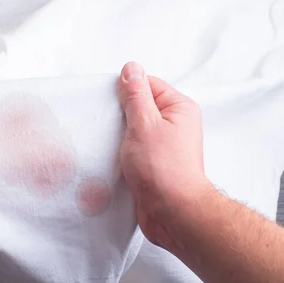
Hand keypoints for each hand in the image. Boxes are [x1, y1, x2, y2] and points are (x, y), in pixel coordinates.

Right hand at [118, 62, 213, 249]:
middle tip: (105, 125)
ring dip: (116, 139)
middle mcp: (174, 126)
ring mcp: (162, 148)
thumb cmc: (163, 170)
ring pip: (131, 133)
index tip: (109, 102)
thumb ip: (136, 95)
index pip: (147, 85)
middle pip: (138, 109)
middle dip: (118, 117)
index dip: (126, 91)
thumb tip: (131, 69)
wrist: (172, 213)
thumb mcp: (144, 123)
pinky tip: (109, 161)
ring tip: (106, 146)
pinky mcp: (152, 167)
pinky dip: (119, 156)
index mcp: (178, 108)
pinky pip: (131, 153)